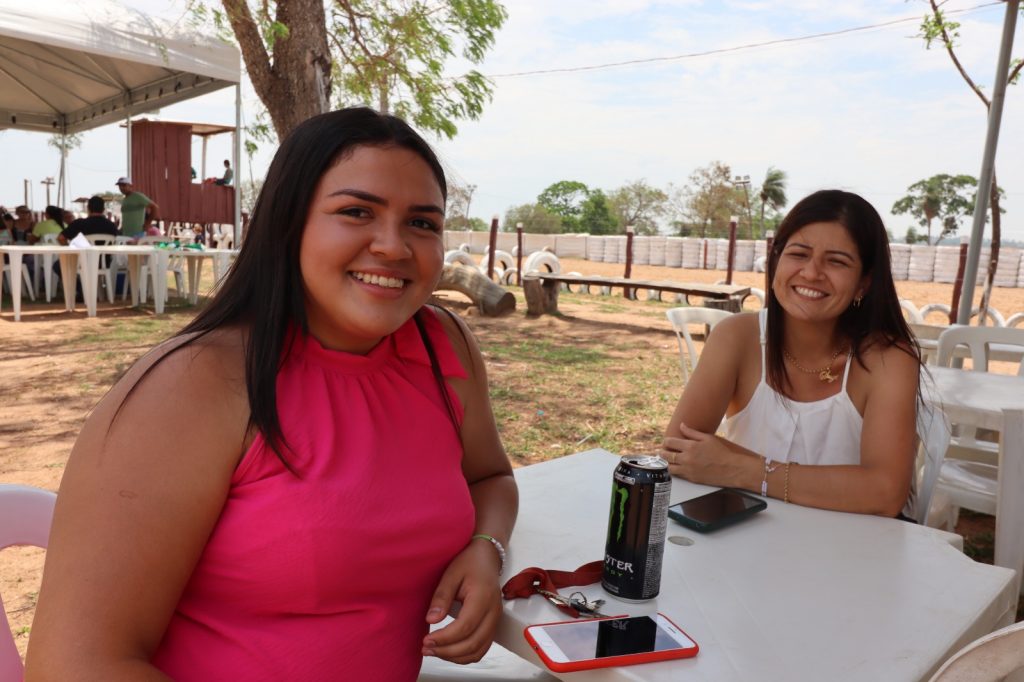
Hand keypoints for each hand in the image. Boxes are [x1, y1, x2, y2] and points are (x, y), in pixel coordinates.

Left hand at [422, 540, 502, 663]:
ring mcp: (495, 621)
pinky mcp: (492, 626)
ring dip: (455, 656)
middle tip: (426, 648)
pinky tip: (447, 650)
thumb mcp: (451, 574)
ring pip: (477, 651)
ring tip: (433, 651)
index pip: (465, 627)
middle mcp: (493, 613)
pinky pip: (481, 649)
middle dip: (447, 651)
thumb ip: (442, 597)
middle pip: (472, 644)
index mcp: (483, 598)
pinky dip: (464, 655)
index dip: (444, 638)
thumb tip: (431, 620)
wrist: (486, 558)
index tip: (426, 640)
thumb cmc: (469, 562)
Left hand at [661, 421, 754, 486]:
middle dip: (662, 452)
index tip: (666, 441)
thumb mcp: (708, 438)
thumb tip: (681, 425)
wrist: (731, 469)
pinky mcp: (691, 479)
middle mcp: (687, 458)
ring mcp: (688, 470)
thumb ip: (692, 432)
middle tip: (661, 451)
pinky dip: (674, 470)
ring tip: (666, 460)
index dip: (666, 441)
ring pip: (669, 467)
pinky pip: (677, 475)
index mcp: (690, 446)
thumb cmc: (721, 452)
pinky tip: (675, 467)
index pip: (670, 442)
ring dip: (666, 462)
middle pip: (666, 455)